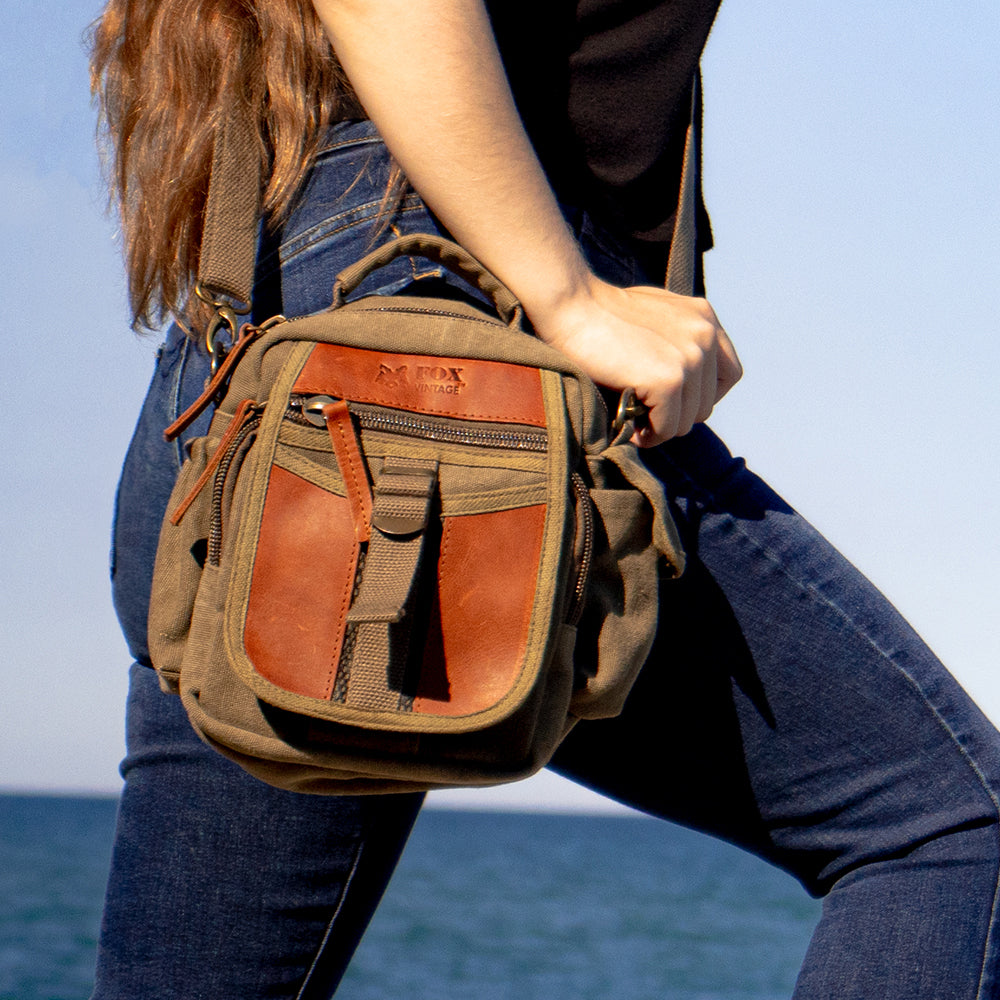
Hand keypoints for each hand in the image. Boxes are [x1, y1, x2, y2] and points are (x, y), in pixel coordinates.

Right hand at [528, 274, 741, 446]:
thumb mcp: (655, 316)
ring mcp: (690, 358)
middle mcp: (705, 335)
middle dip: (676, 416)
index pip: (729, 374)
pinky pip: (667, 427)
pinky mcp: (669, 380)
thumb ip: (677, 339)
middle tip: (646, 417)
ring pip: (687, 420)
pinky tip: (631, 429)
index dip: (703, 397)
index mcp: (704, 318)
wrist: (572, 306)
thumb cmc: (600, 313)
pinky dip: (649, 435)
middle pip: (707, 404)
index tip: (676, 403)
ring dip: (660, 428)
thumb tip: (679, 380)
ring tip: (635, 422)